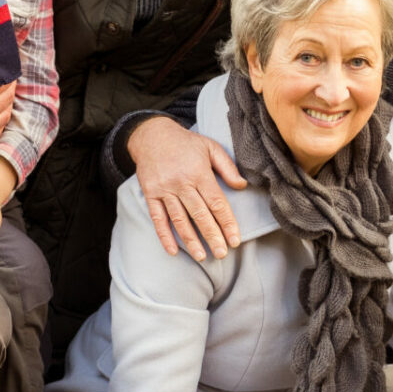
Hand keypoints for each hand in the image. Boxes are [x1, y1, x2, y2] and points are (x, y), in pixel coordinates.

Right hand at [127, 116, 245, 259]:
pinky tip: (173, 250)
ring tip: (202, 256)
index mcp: (199, 172)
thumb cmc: (186, 143)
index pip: (216, 203)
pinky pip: (158, 218)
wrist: (151, 135)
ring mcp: (164, 190)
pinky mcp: (150, 194)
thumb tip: (242, 186)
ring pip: (179, 220)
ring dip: (191, 240)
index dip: (227, 223)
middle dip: (212, 236)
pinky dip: (164, 236)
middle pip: (199, 214)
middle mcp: (181, 183)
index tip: (235, 240)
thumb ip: (227, 167)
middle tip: (222, 253)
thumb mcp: (210, 147)